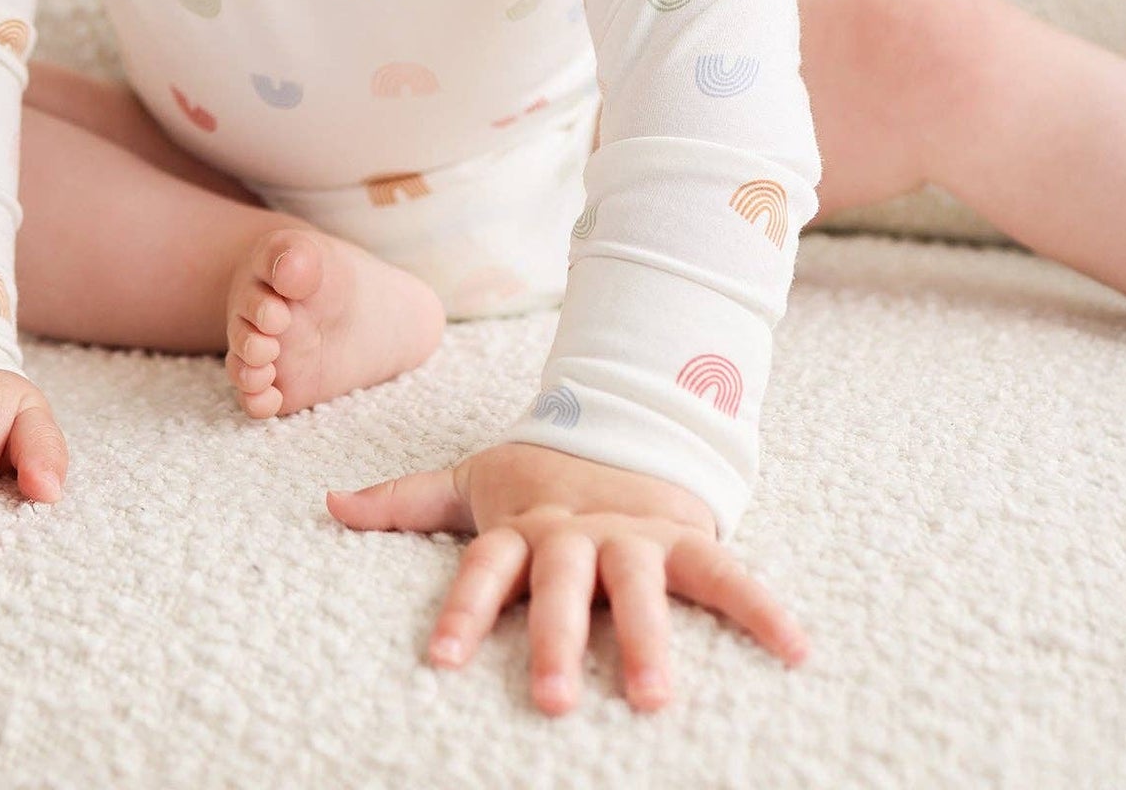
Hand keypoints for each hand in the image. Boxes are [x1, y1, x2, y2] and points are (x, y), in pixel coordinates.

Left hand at [326, 441, 808, 715]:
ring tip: (654, 699)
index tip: (440, 661)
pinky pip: (726, 572)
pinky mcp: (683, 537)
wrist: (619, 427)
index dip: (461, 610)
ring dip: (650, 638)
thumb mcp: (471, 483)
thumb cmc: (537, 479)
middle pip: (562, 583)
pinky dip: (762, 607)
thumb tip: (329, 504)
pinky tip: (796, 650)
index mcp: (522, 525)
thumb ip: (405, 502)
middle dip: (555, 638)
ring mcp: (632, 534)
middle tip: (548, 699)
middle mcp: (575, 531)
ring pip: (640, 584)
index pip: (484, 566)